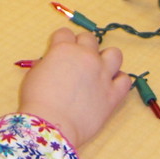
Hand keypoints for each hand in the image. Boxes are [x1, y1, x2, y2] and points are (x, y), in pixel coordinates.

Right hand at [17, 28, 131, 148]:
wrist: (52, 125)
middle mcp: (86, 56)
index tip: (59, 52)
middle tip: (76, 62)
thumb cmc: (37, 100)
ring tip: (99, 70)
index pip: (65, 33)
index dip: (61, 42)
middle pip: (90, 39)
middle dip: (82, 47)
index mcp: (64, 49)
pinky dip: (119, 81)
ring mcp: (102, 74)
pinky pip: (125, 80)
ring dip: (107, 59)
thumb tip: (52, 64)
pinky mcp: (113, 94)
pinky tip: (109, 86)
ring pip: (115, 54)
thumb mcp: (34, 74)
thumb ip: (46, 63)